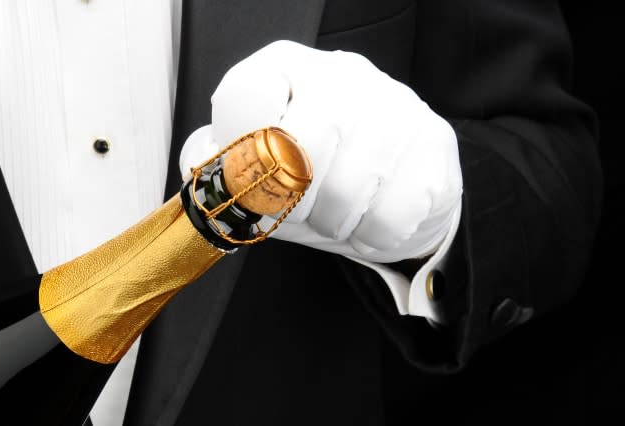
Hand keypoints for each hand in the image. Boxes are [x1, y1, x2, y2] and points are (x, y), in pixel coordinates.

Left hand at [180, 40, 461, 262]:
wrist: (391, 187)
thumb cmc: (316, 177)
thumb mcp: (259, 170)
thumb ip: (223, 167)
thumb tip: (206, 170)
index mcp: (285, 69)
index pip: (246, 96)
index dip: (241, 155)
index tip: (251, 183)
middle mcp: (341, 75)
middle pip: (299, 148)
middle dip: (292, 200)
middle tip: (300, 212)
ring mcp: (394, 103)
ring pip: (349, 187)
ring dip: (334, 223)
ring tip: (337, 218)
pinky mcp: (434, 140)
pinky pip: (393, 212)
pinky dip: (373, 236)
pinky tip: (371, 222)